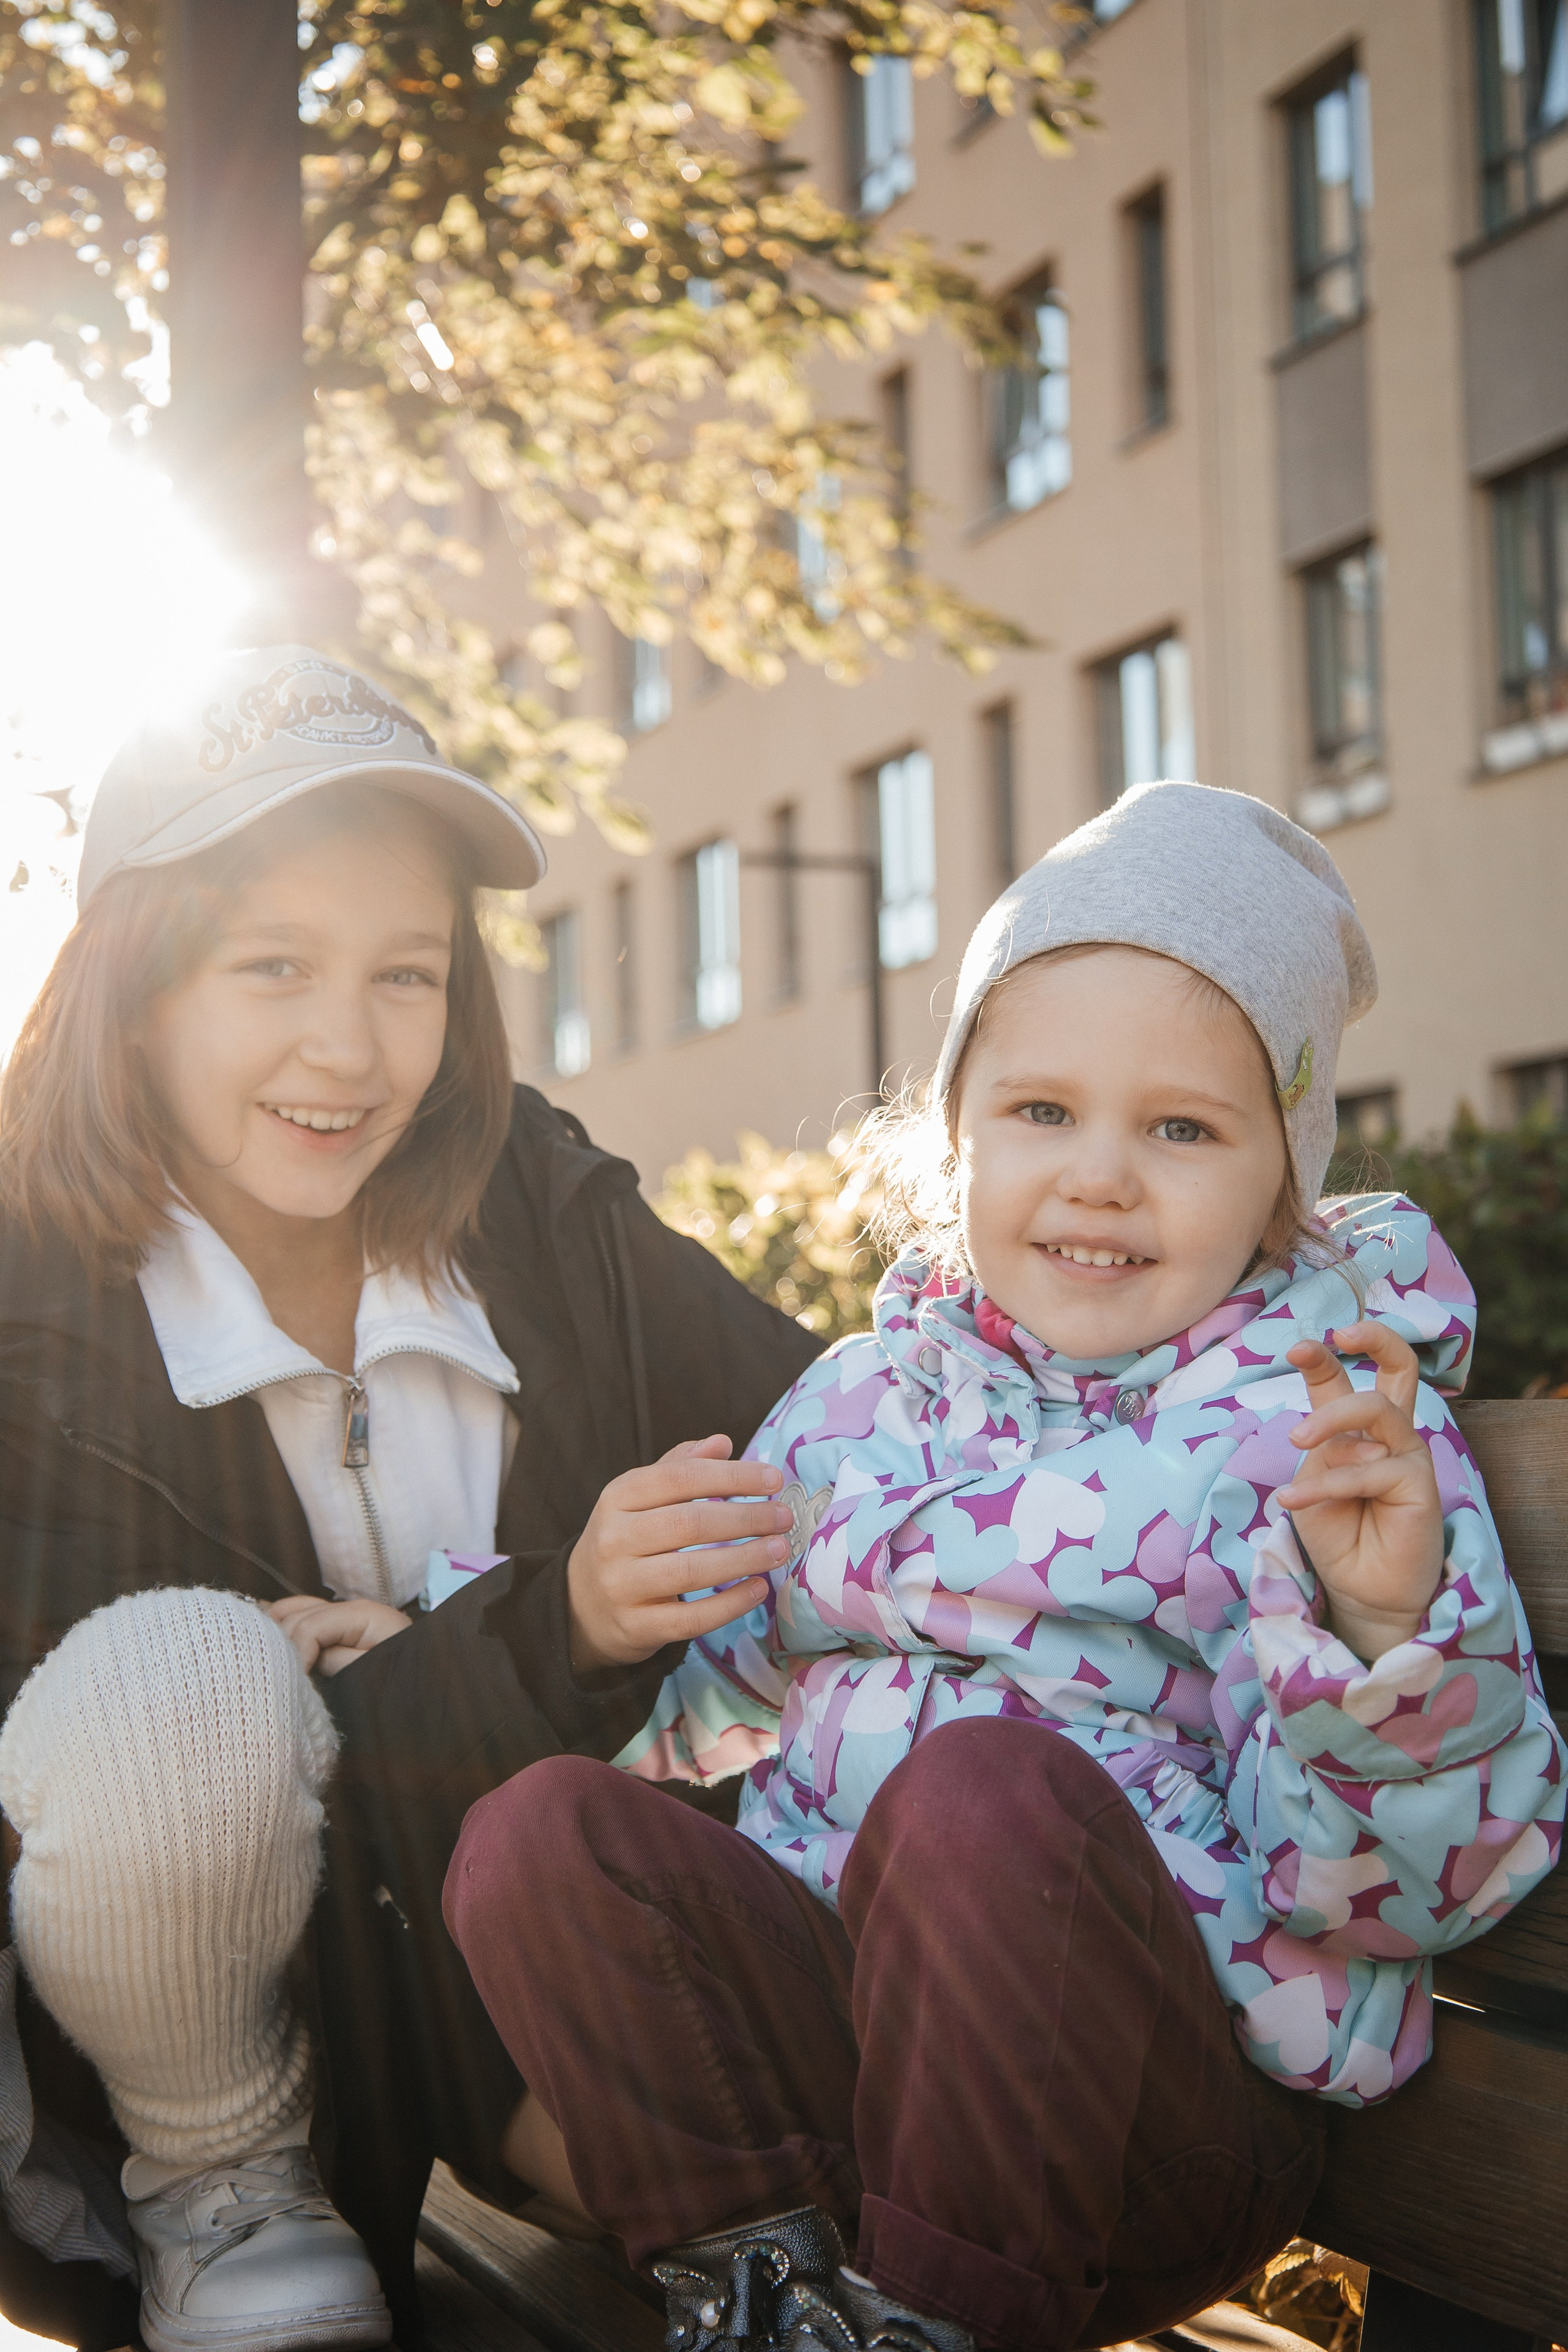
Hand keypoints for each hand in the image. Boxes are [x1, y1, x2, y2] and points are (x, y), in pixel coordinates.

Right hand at [266, 1594, 412, 1677]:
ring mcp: (342, 1615)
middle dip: (284, 1644)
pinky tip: (269, 1639)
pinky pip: (302, 1616)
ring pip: (294, 1610)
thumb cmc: (408, 1677)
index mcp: (362, 1614)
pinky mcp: (338, 1628)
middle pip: (298, 1616)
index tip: (290, 1685)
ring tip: (267, 1660)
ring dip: (279, 1634)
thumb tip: (305, 1660)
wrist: (430, 1681)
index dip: (295, 1654)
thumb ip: (339, 1662)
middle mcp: (349, 1608)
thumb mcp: (376, 1672)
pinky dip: (284, 1625)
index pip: (310, 1626)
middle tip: (277, 1676)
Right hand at [567, 1435, 791, 1672]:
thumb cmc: (626, 1539)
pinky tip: (758, 1589)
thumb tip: (723, 1442)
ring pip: (690, 1572)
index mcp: (617, 1496)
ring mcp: (621, 1586)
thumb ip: (679, 1466)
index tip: (773, 1479)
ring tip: (779, 1550)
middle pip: (689, 1524)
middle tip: (784, 1517)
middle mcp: (613, 1539)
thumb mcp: (640, 1497)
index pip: (680, 1477)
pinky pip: (691, 1618)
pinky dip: (730, 1605)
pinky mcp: (635, 1626)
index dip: (731, 1476)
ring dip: (744, 1559)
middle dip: (746, 1518)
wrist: (582, 1605)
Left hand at [1280, 1322, 1445, 1662]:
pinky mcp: (1419, 1484)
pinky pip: (1368, 1470)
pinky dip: (1326, 1484)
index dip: (1322, 1358)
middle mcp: (1388, 1434)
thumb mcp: (1312, 1484)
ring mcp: (1408, 1454)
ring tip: (1296, 1441)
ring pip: (1376, 1409)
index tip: (1297, 1346)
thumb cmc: (1335, 1534)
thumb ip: (1323, 1451)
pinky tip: (1291, 1501)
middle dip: (1373, 1339)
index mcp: (1355, 1429)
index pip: (1343, 1381)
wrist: (1358, 1589)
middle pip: (1401, 1368)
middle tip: (1327, 1341)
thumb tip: (1350, 1440)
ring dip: (1331, 1419)